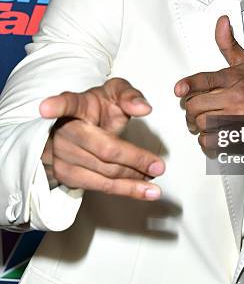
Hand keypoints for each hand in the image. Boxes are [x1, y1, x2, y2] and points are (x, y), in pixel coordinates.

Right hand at [39, 77, 164, 199]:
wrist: (79, 126)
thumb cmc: (98, 107)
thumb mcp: (114, 92)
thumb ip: (130, 95)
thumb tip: (144, 108)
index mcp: (76, 105)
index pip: (66, 103)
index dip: (56, 105)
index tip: (45, 109)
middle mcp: (65, 131)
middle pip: (103, 148)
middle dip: (133, 159)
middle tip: (158, 165)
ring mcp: (62, 155)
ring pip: (103, 172)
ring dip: (132, 180)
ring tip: (155, 183)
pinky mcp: (66, 176)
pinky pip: (100, 186)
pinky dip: (125, 190)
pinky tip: (144, 190)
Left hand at [174, 15, 243, 148]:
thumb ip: (228, 44)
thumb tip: (221, 21)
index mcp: (234, 78)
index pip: (205, 80)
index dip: (188, 85)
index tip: (178, 89)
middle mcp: (235, 97)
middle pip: (196, 105)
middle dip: (190, 110)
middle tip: (193, 111)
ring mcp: (237, 117)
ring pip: (202, 123)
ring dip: (197, 125)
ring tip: (201, 122)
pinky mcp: (239, 134)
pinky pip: (211, 140)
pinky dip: (206, 140)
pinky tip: (211, 134)